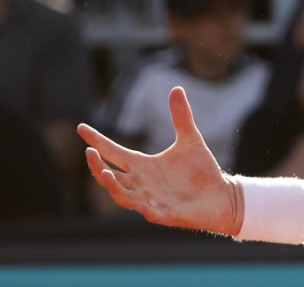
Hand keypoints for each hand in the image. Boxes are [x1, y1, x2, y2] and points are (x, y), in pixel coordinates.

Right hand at [77, 86, 241, 234]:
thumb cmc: (201, 171)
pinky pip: (152, 214)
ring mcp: (152, 200)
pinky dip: (146, 210)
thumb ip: (181, 116)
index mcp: (144, 166)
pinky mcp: (168, 214)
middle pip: (110, 177)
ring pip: (123, 197)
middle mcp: (142, 184)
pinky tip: (143, 205)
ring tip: (105, 173)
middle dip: (97, 166)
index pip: (114, 152)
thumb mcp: (190, 139)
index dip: (97, 141)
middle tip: (89, 151)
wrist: (222, 196)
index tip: (81, 127)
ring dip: (113, 186)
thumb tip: (176, 88)